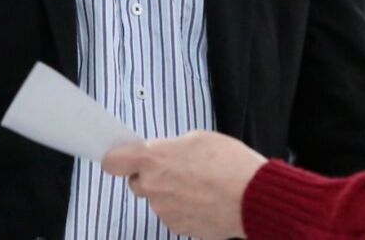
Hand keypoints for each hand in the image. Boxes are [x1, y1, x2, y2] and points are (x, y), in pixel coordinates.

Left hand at [102, 130, 265, 239]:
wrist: (251, 197)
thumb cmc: (228, 162)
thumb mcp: (198, 137)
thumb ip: (172, 147)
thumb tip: (166, 154)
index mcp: (152, 159)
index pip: (113, 162)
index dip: (119, 158)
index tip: (125, 157)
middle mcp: (152, 187)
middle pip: (137, 182)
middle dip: (151, 176)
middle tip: (177, 168)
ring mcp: (164, 210)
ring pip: (158, 199)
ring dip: (171, 192)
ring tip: (200, 184)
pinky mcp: (178, 227)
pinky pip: (173, 214)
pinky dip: (184, 208)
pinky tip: (205, 199)